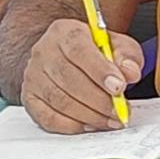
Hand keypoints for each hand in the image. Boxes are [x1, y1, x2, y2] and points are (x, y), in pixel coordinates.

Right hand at [22, 14, 144, 133]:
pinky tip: (89, 124)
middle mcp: (43, 51)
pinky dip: (71, 126)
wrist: (67, 58)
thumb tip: (130, 72)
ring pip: (59, 101)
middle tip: (120, 112)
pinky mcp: (30, 98)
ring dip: (89, 115)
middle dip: (99, 100)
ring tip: (110, 120)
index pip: (79, 50)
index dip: (100, 71)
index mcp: (65, 32)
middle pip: (69, 79)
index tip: (119, 87)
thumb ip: (127, 55)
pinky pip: (48, 118)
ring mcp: (33, 76)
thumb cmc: (93, 52)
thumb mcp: (116, 45)